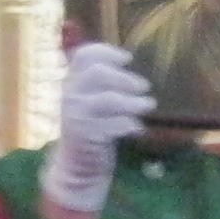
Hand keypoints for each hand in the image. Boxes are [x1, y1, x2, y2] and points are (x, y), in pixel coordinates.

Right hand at [43, 38, 152, 215]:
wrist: (78, 165)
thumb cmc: (93, 128)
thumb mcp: (92, 100)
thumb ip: (104, 82)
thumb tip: (129, 61)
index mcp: (71, 82)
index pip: (84, 56)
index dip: (107, 52)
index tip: (128, 59)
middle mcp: (70, 95)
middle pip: (98, 73)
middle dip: (125, 78)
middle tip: (145, 87)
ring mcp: (76, 115)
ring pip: (109, 99)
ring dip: (134, 102)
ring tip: (149, 106)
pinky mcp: (86, 136)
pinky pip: (113, 125)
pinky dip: (129, 125)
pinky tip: (137, 128)